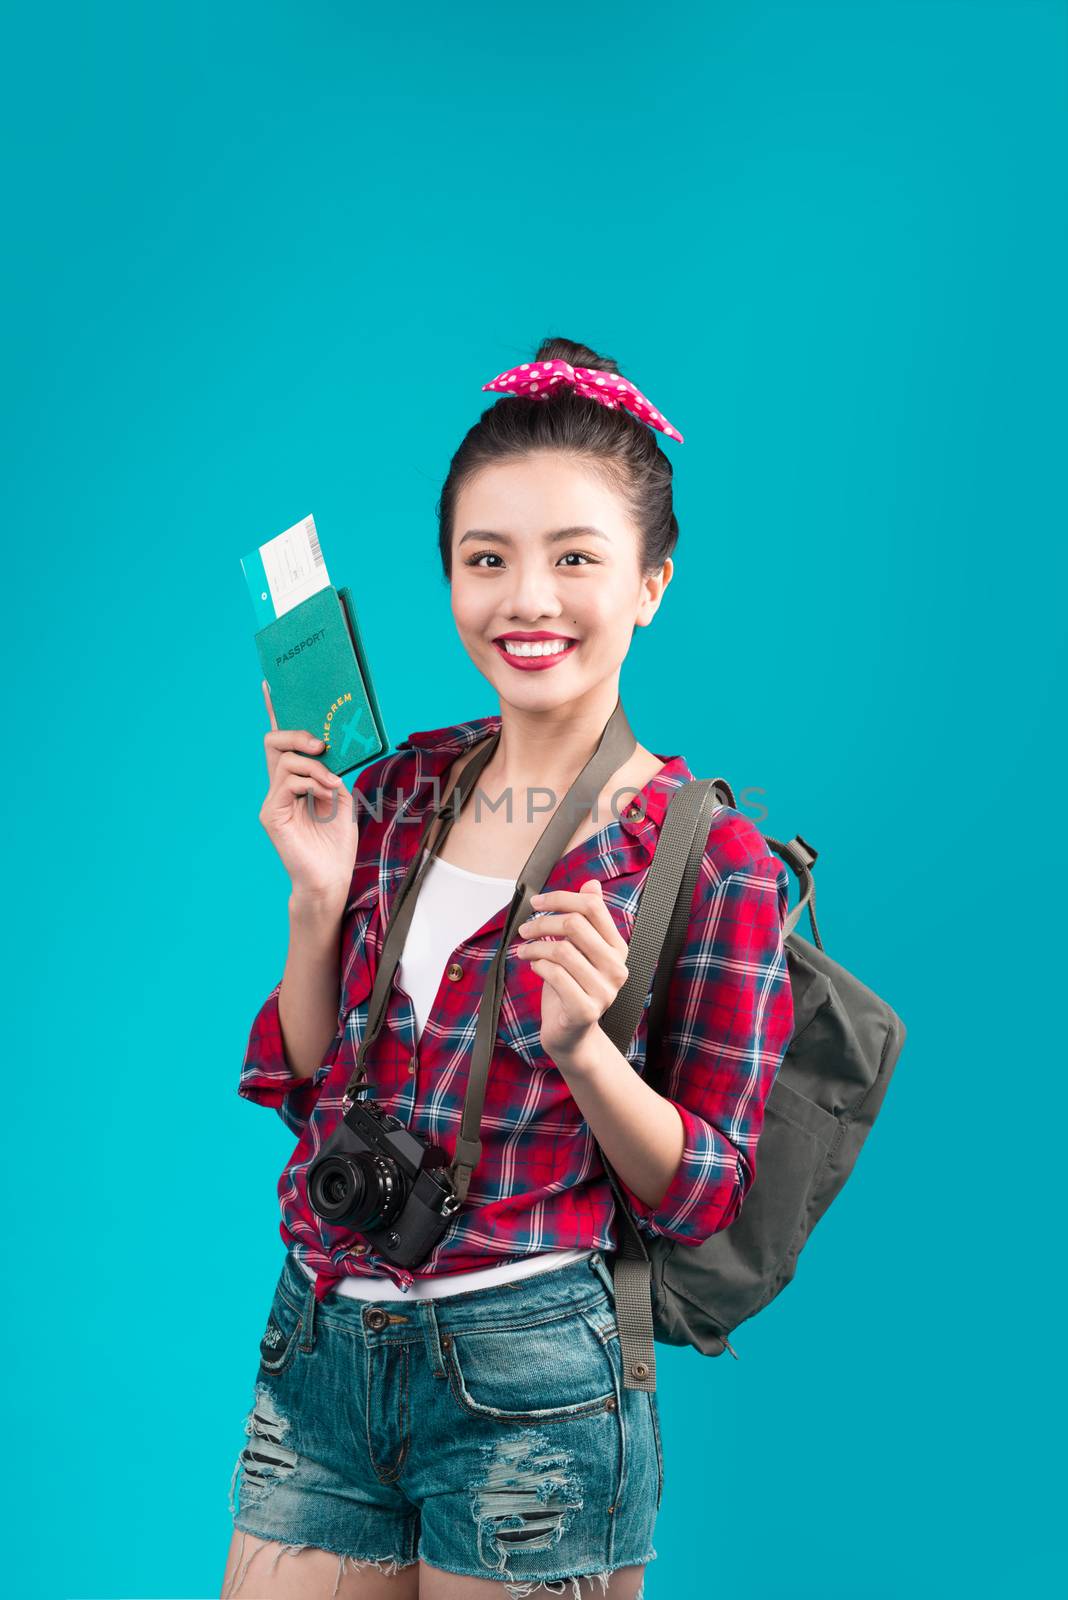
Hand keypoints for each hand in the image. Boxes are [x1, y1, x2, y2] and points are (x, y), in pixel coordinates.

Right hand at [258, 680, 358, 908]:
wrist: (332, 877)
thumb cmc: (337, 841)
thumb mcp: (340, 795)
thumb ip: (330, 769)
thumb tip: (326, 746)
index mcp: (296, 780)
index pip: (281, 741)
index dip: (275, 711)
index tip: (270, 684)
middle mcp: (279, 786)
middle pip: (274, 741)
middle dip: (299, 734)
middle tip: (322, 745)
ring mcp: (272, 799)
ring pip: (285, 760)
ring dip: (316, 767)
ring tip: (334, 785)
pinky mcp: (270, 813)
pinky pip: (288, 782)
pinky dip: (312, 784)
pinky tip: (325, 798)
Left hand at [515, 879, 630, 1069]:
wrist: (572, 1036)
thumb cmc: (571, 989)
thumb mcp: (579, 951)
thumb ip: (587, 919)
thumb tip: (592, 884)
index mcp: (617, 948)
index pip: (592, 907)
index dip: (561, 898)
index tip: (537, 903)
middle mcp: (616, 968)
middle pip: (574, 924)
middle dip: (541, 922)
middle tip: (524, 929)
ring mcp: (604, 990)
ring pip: (561, 949)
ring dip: (534, 946)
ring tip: (524, 950)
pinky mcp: (586, 1009)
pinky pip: (555, 975)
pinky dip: (538, 966)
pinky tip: (534, 967)